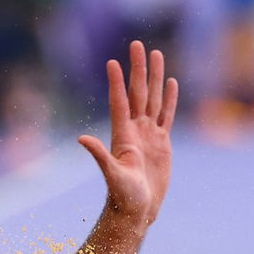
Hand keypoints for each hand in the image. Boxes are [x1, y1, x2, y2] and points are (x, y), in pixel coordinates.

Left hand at [77, 40, 177, 228]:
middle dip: (138, 69)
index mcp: (122, 135)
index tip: (113, 61)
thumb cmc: (123, 196)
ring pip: (153, 98)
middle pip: (137, 92)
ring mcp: (149, 134)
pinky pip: (167, 115)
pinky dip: (169, 99)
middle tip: (137, 44)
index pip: (119, 102)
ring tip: (157, 54)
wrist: (137, 210)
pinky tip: (171, 83)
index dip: (116, 82)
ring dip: (155, 77)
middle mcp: (134, 129)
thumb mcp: (112, 175)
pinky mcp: (162, 142)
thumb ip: (99, 156)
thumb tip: (82, 139)